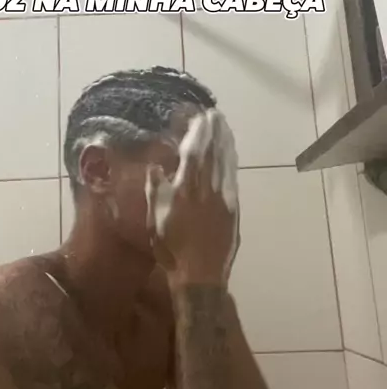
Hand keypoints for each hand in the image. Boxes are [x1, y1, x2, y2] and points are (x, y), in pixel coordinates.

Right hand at [147, 112, 239, 285]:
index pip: (194, 151)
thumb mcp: (155, 217)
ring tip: (224, 126)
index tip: (200, 115)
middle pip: (213, 152)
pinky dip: (231, 161)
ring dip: (225, 142)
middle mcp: (208, 187)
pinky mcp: (234, 208)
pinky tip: (231, 153)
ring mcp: (224, 197)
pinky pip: (232, 176)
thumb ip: (156, 188)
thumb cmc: (171, 247)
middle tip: (215, 113)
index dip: (197, 131)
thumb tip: (156, 166)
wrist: (200, 275)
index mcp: (186, 188)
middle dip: (214, 131)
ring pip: (225, 162)